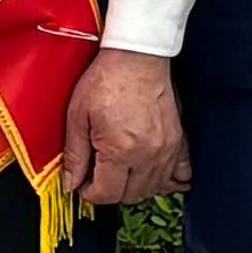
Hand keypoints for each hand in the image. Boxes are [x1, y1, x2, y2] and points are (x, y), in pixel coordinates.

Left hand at [64, 48, 185, 209]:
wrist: (137, 56)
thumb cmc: (105, 81)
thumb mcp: (78, 116)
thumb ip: (74, 155)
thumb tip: (71, 184)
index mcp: (120, 151)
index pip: (107, 194)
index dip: (89, 193)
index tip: (83, 183)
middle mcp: (148, 156)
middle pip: (130, 195)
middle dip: (110, 191)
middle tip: (97, 173)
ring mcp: (167, 150)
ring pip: (152, 189)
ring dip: (134, 187)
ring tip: (119, 170)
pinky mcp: (178, 141)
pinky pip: (180, 174)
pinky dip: (166, 180)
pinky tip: (151, 172)